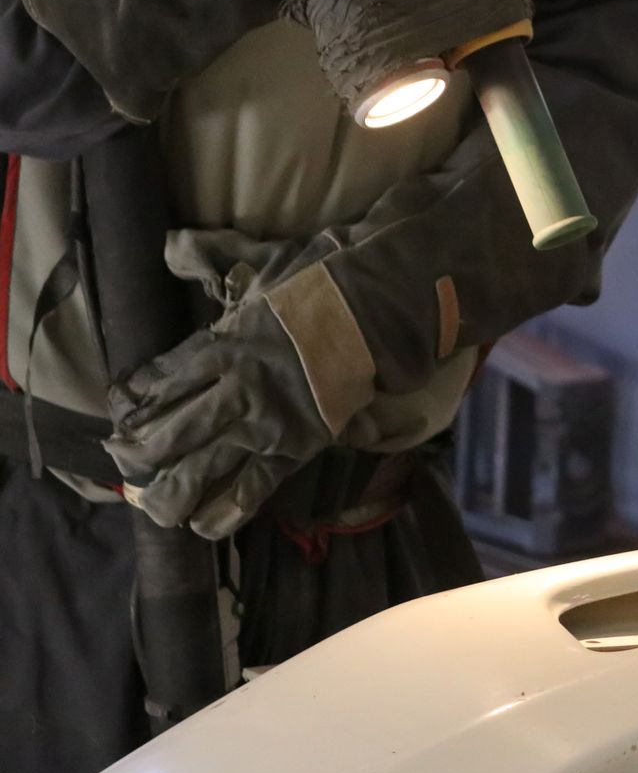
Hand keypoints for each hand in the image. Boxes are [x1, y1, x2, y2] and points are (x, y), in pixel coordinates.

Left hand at [105, 233, 374, 539]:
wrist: (381, 314)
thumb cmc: (323, 288)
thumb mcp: (263, 265)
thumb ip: (213, 259)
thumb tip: (171, 246)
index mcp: (221, 345)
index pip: (159, 381)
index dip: (132, 402)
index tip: (120, 412)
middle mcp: (234, 389)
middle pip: (167, 433)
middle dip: (137, 455)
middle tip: (122, 463)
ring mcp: (264, 423)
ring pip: (199, 469)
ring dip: (168, 493)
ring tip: (152, 506)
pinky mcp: (295, 448)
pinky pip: (251, 489)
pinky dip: (223, 512)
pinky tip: (201, 526)